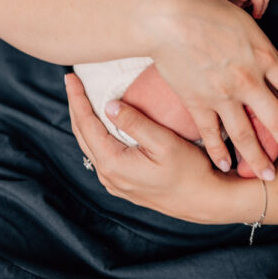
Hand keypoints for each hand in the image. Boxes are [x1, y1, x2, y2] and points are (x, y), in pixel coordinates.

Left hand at [65, 73, 230, 222]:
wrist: (206, 201)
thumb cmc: (190, 171)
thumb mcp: (164, 142)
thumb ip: (134, 122)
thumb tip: (108, 105)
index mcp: (113, 164)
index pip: (86, 125)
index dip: (77, 99)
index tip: (71, 77)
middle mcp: (109, 176)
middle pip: (83, 135)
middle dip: (76, 107)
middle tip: (72, 82)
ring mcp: (116, 183)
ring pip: (90, 146)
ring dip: (85, 120)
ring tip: (82, 98)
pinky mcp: (125, 184)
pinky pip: (101, 154)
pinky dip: (96, 134)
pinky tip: (101, 123)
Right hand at [145, 0, 277, 178]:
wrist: (167, 17)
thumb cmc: (203, 6)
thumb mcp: (242, 17)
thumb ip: (255, 39)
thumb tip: (259, 47)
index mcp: (264, 56)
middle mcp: (249, 81)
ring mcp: (223, 96)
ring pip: (247, 136)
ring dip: (259, 159)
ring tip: (269, 177)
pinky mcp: (197, 102)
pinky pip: (211, 134)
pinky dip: (218, 152)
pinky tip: (225, 165)